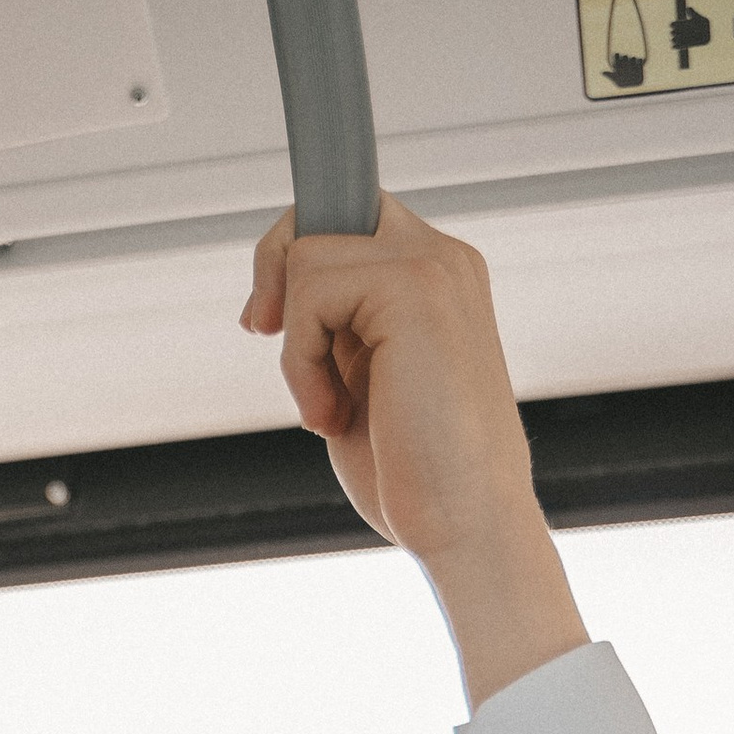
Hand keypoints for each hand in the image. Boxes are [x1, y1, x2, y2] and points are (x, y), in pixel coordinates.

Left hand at [243, 197, 585, 704]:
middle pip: (321, 208)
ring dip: (296, 347)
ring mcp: (433, 267)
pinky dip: (301, 363)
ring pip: (306, 254)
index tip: (270, 322)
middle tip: (266, 335)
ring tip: (329, 410)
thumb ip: (336, 329)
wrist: (467, 526)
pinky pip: (310, 292)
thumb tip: (272, 298)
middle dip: (275, 271)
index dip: (294, 259)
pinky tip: (332, 415)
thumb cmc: (419, 476)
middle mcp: (442, 259)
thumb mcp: (361, 382)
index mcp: (435, 279)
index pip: (348, 218)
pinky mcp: (413, 288)